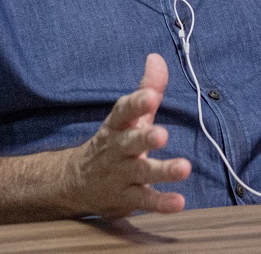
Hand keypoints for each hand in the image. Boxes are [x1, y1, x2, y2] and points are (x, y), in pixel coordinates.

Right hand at [61, 53, 190, 216]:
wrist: (76, 182)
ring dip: (162, 171)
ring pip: (141, 172)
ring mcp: (120, 175)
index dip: (136, 103)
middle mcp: (117, 149)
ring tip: (184, 168)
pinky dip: (161, 203)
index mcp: (117, 125)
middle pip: (130, 142)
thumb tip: (157, 57)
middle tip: (162, 134)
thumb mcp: (128, 116)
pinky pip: (144, 200)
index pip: (123, 111)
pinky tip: (179, 203)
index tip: (151, 96)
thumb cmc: (114, 141)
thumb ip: (147, 88)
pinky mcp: (126, 197)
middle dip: (145, 138)